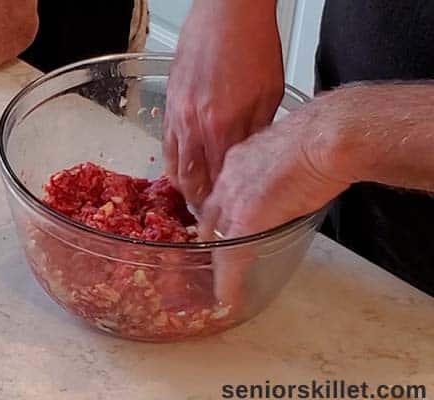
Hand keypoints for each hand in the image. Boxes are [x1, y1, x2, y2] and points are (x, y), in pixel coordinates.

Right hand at [163, 0, 283, 207]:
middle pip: (192, 181)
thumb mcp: (269, 94)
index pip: (219, 182)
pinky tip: (181, 167)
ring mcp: (178, 115)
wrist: (227, 13)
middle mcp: (196, 126)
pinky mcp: (169, 104)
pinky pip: (166, 144)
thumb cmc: (252, 45)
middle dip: (199, 203)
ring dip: (184, 186)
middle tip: (208, 214)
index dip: (221, 204)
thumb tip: (250, 159)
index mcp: (225, 126)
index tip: (226, 215)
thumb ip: (257, 133)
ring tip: (194, 196)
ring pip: (175, 166)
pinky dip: (173, 162)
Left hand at [200, 93, 351, 303]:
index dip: (219, 215)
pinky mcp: (246, 222)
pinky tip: (229, 297)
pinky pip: (231, 258)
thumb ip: (279, 167)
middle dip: (210, 241)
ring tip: (222, 284)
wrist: (326, 136)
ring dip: (218, 263)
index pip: (219, 194)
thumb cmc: (322, 135)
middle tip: (214, 261)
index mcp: (237, 160)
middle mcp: (228, 179)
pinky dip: (229, 281)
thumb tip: (292, 180)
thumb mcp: (288, 149)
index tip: (222, 229)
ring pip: (216, 239)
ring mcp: (233, 201)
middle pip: (209, 218)